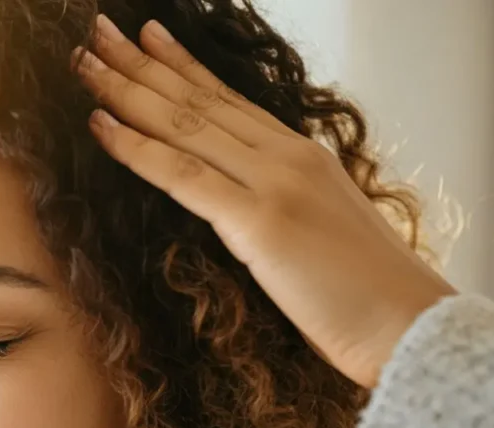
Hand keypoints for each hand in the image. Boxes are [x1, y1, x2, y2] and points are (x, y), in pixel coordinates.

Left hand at [76, 14, 455, 388]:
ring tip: (84, 62)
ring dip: (127, 91)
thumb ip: (278, 206)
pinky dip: (137, 149)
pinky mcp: (260, 222)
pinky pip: (184, 175)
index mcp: (302, 156)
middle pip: (198, 100)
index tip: (147, 38)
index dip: (182, 66)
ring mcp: (274, 183)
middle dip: (140, 64)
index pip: (229, 99)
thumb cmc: (366, 294)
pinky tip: (100, 125)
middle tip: (96, 34)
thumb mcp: (319, 231)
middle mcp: (286, 156)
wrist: (410, 327)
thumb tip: (235, 207)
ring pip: (185, 124)